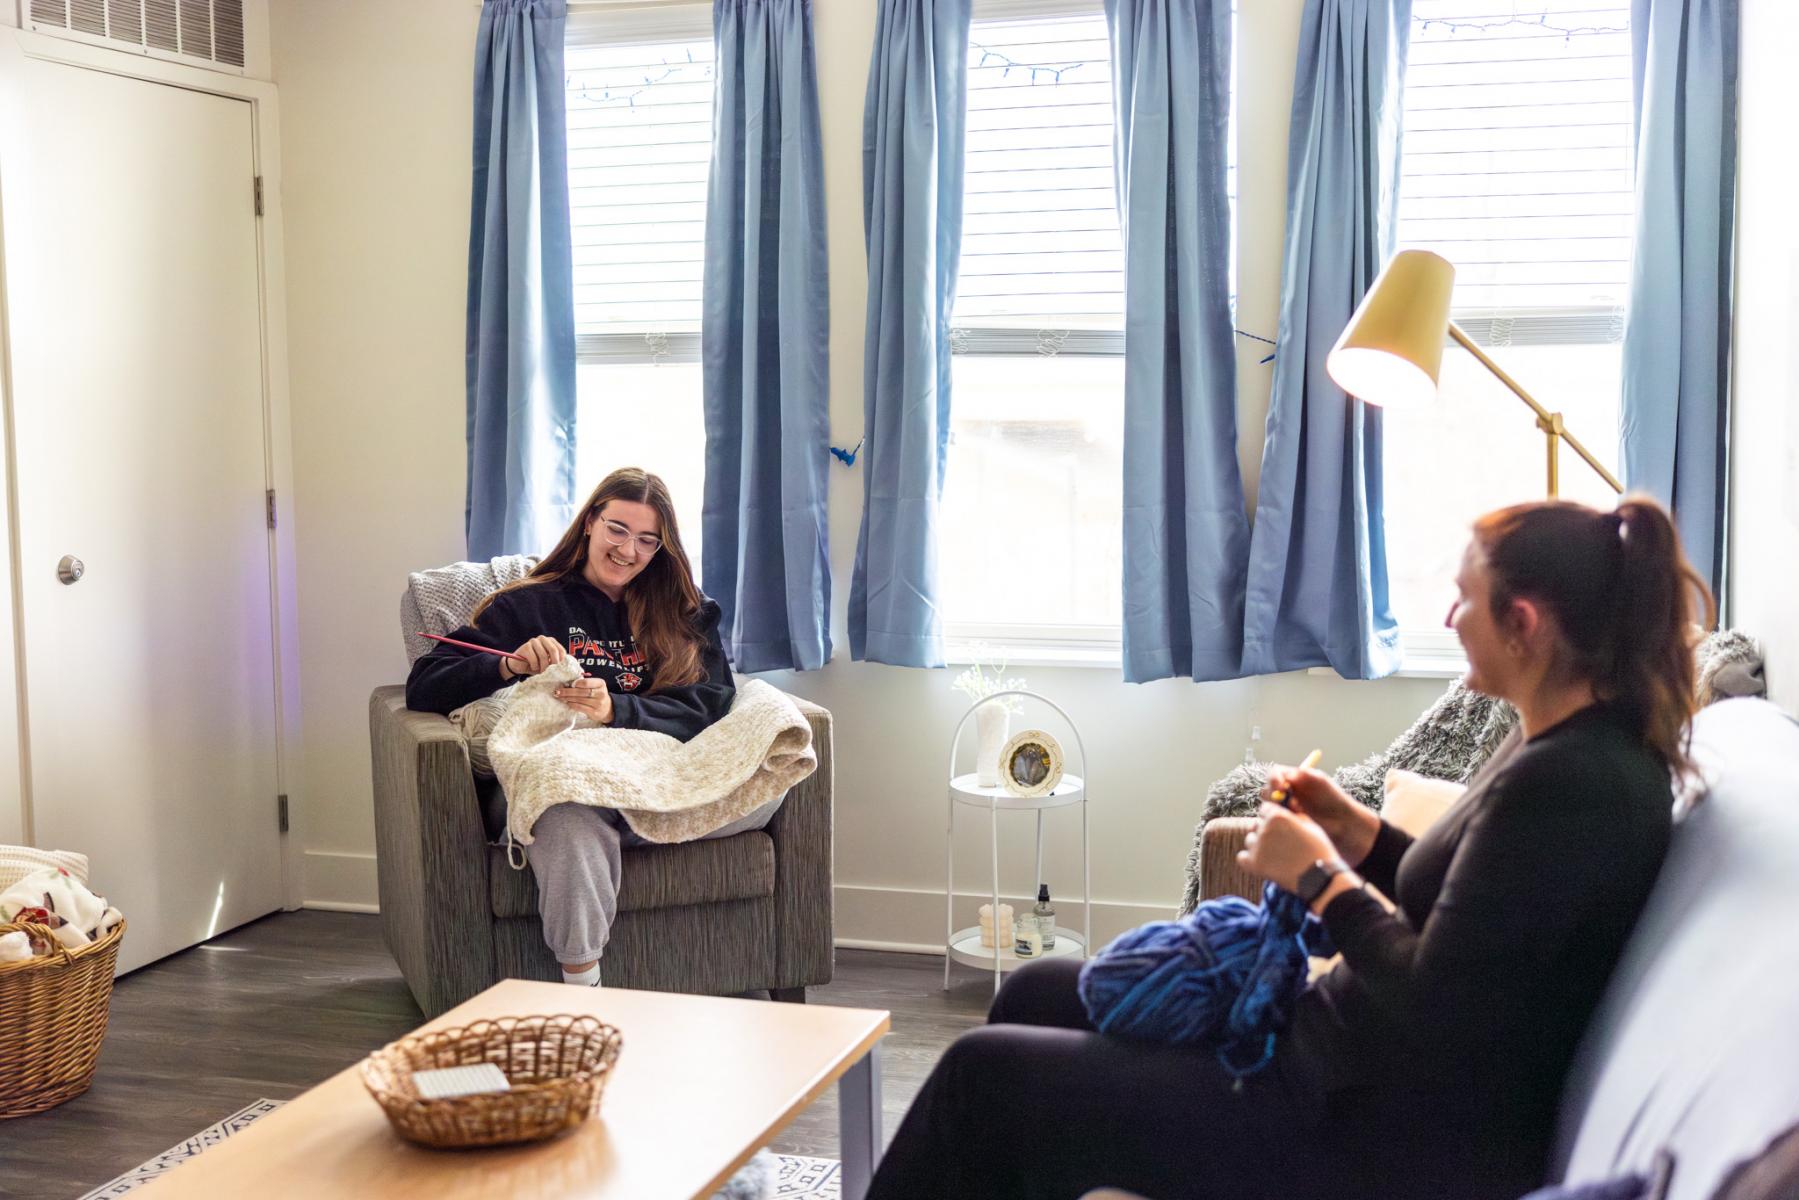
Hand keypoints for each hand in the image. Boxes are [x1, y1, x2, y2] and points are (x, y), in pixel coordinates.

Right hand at [501, 635, 565, 679]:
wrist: (519, 665)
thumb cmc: (536, 664)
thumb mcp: (548, 663)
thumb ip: (556, 662)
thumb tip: (567, 667)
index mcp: (551, 641)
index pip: (561, 650)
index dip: (561, 660)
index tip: (560, 669)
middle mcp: (543, 639)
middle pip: (553, 650)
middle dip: (553, 663)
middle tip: (552, 672)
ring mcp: (534, 641)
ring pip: (543, 655)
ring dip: (543, 667)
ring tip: (541, 672)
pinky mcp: (526, 646)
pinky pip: (534, 658)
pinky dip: (534, 666)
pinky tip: (532, 667)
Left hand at [555, 677, 613, 724]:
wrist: (607, 708)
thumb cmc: (597, 694)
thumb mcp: (595, 686)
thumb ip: (585, 682)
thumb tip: (568, 682)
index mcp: (601, 684)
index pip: (586, 682)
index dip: (575, 683)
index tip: (568, 684)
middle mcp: (601, 693)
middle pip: (581, 692)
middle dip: (567, 691)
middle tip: (557, 691)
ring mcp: (598, 704)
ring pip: (579, 700)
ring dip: (567, 698)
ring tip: (559, 697)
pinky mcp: (594, 712)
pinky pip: (580, 707)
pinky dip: (572, 704)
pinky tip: (567, 703)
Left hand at [1237, 803, 1338, 892]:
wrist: (1319, 878)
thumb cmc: (1319, 851)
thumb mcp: (1310, 826)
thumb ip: (1294, 816)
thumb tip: (1285, 811)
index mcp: (1277, 816)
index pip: (1265, 809)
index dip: (1273, 817)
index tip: (1281, 827)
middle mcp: (1264, 829)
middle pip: (1257, 825)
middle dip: (1266, 831)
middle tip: (1280, 844)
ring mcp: (1258, 846)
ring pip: (1250, 840)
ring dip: (1258, 846)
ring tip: (1275, 856)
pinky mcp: (1254, 864)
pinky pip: (1242, 858)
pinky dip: (1249, 860)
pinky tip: (1262, 863)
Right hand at [1262, 765, 1379, 866]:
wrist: (1342, 823)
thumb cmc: (1334, 799)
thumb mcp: (1320, 781)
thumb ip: (1303, 774)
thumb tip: (1285, 774)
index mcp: (1293, 779)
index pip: (1274, 774)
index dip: (1273, 780)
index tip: (1280, 787)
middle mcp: (1286, 793)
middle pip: (1266, 790)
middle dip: (1273, 796)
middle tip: (1286, 804)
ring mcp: (1284, 809)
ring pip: (1268, 807)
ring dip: (1278, 809)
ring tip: (1298, 814)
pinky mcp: (1285, 824)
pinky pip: (1273, 821)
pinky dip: (1282, 821)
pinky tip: (1297, 822)